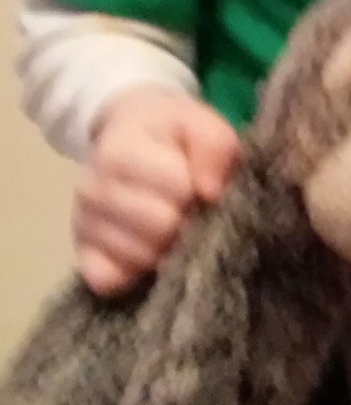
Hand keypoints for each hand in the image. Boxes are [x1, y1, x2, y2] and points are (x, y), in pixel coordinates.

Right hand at [75, 89, 240, 295]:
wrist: (130, 138)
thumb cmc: (172, 135)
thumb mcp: (200, 123)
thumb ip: (214, 145)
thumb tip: (210, 192)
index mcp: (117, 151)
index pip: (176, 188)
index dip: (197, 189)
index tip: (197, 183)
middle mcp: (90, 189)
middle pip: (160, 226)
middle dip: (186, 220)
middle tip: (186, 209)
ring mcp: (82, 225)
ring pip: (140, 256)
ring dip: (167, 247)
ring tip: (169, 224)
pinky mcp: (82, 256)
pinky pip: (111, 281)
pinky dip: (136, 273)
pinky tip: (149, 250)